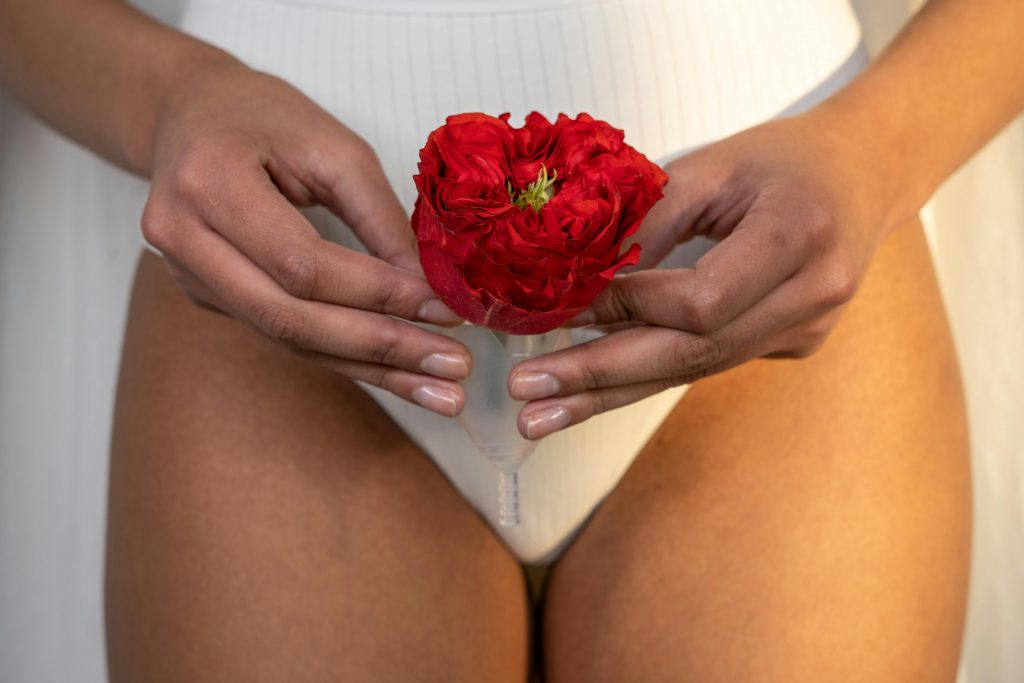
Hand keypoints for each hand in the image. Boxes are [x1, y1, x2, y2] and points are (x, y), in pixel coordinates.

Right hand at [141, 60, 469, 416]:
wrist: (191, 112)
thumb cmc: (265, 116)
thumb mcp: (333, 147)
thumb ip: (380, 218)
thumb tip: (430, 289)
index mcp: (209, 184)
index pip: (304, 265)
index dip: (379, 294)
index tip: (447, 310)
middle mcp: (183, 239)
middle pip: (290, 319)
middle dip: (382, 348)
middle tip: (454, 369)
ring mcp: (187, 276)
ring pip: (288, 340)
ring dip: (372, 370)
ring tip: (440, 391)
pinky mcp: (206, 297)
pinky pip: (283, 335)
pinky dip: (346, 356)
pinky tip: (398, 373)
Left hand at [507, 112, 892, 438]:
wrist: (864, 174)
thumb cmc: (783, 157)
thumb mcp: (713, 165)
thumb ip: (650, 221)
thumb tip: (578, 279)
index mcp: (799, 233)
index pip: (698, 301)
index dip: (625, 311)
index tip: (557, 312)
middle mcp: (814, 295)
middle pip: (693, 354)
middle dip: (601, 378)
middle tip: (529, 398)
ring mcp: (808, 329)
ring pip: (695, 372)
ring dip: (613, 394)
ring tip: (543, 417)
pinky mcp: (794, 345)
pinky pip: (708, 363)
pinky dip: (648, 373)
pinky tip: (593, 390)